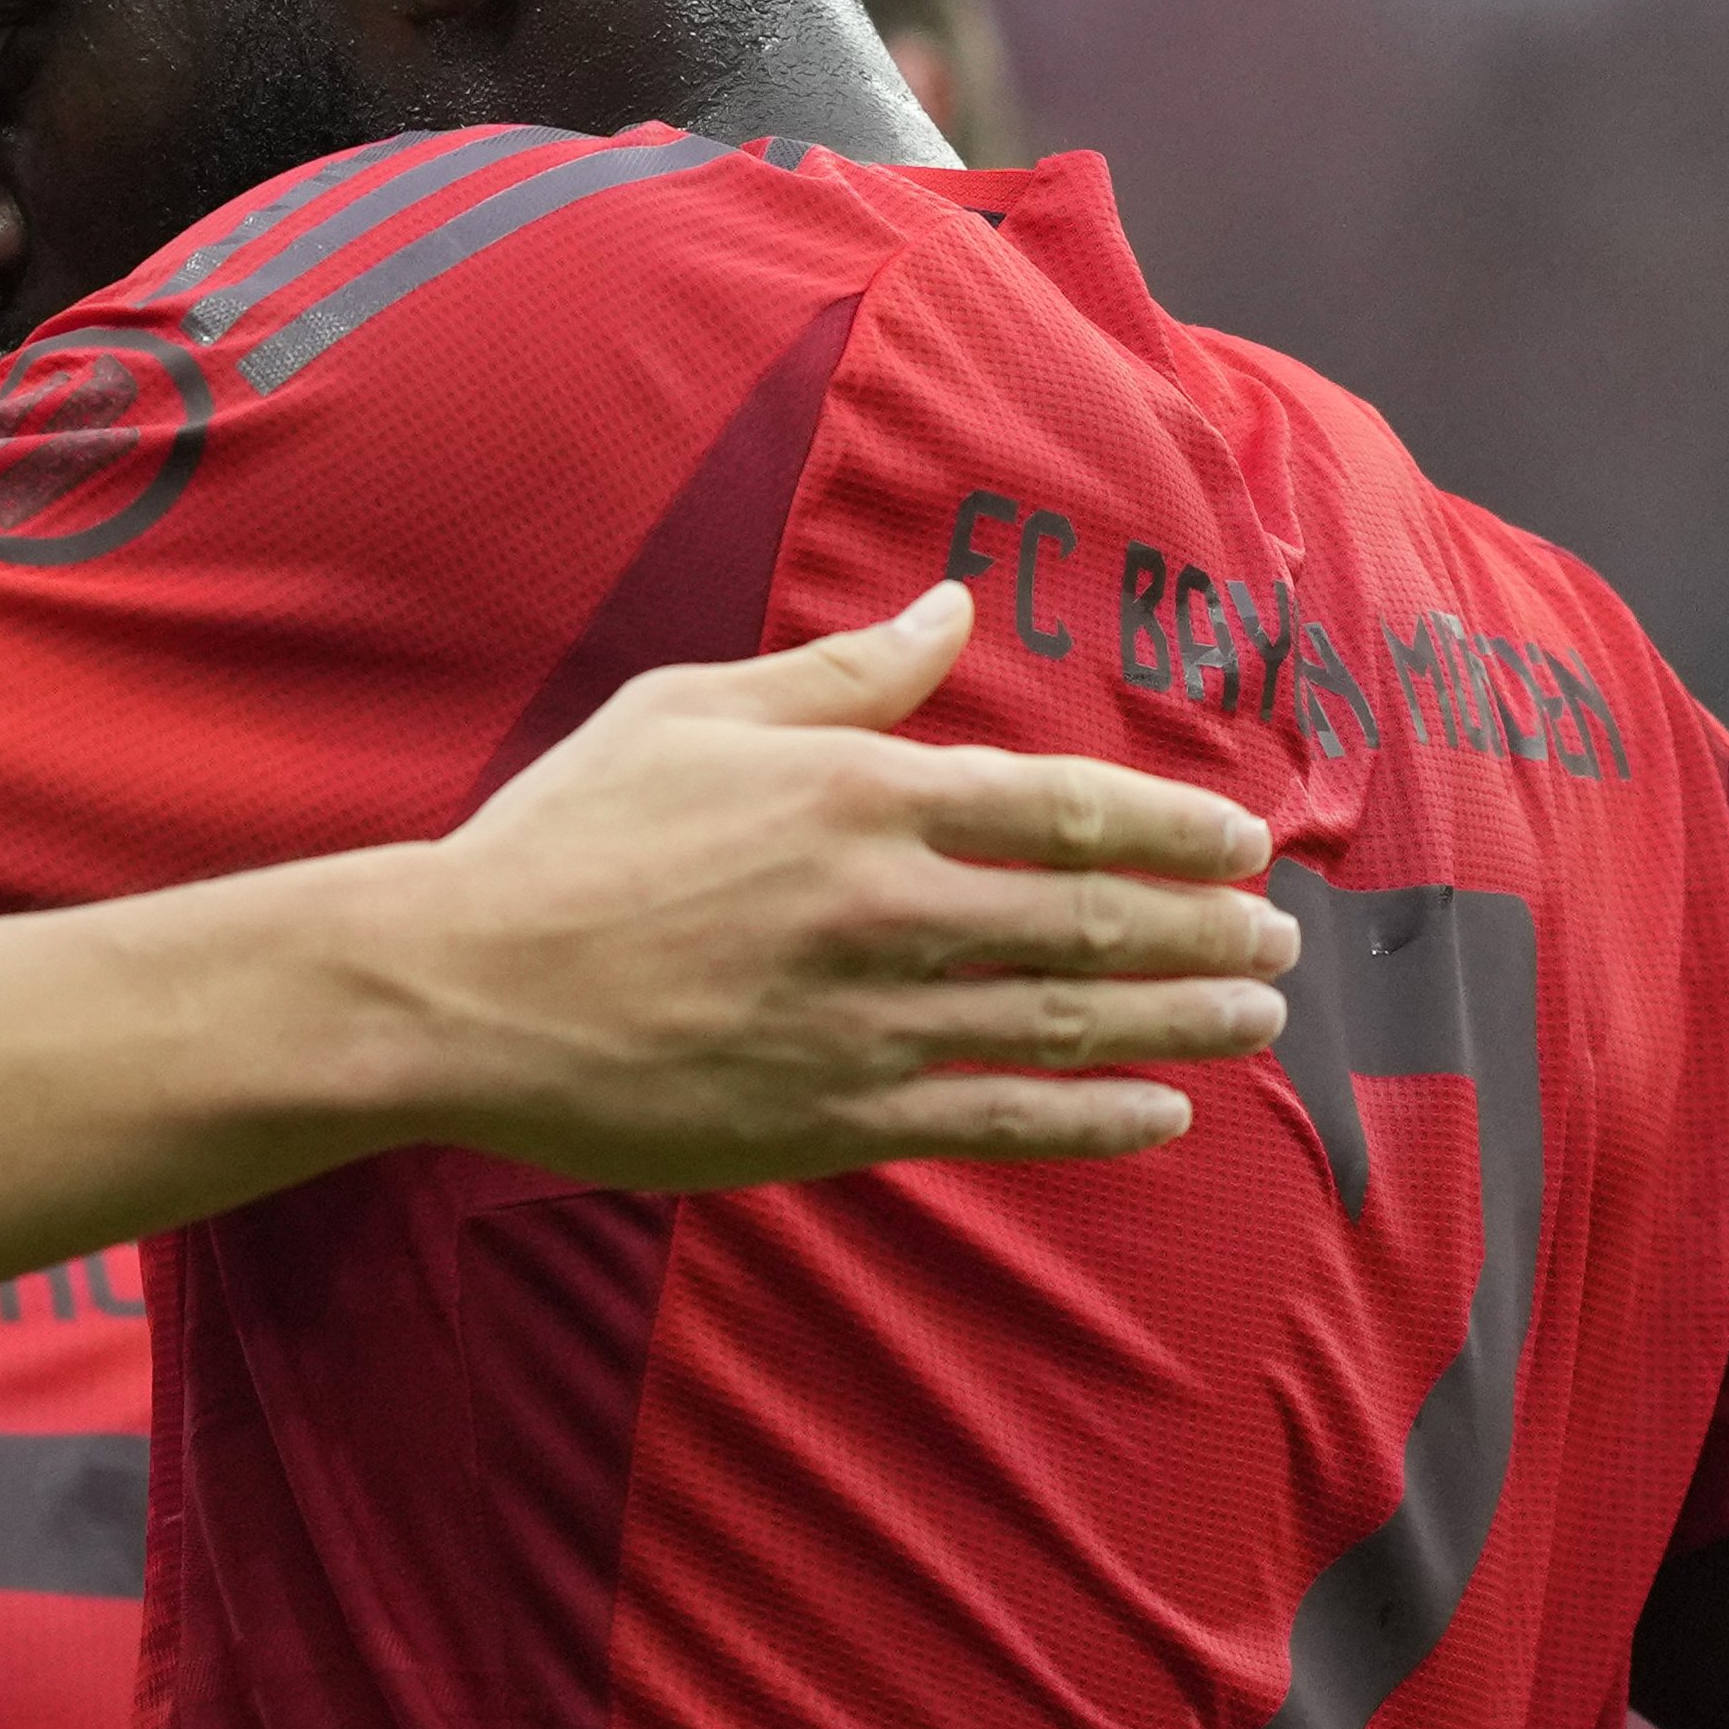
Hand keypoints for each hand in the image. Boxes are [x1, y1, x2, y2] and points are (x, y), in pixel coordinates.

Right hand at [378, 584, 1296, 1186]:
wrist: (451, 990)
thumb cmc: (557, 842)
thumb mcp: (685, 714)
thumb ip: (836, 674)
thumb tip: (946, 609)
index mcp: (857, 794)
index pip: (1063, 806)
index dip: (1171, 828)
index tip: (1242, 844)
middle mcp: (886, 906)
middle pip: (1093, 917)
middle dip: (1206, 930)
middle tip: (1277, 942)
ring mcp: (868, 1020)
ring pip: (1068, 1018)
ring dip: (1182, 1019)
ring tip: (1255, 1017)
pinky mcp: (834, 1115)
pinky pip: (999, 1119)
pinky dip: (1093, 1117)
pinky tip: (1162, 1112)